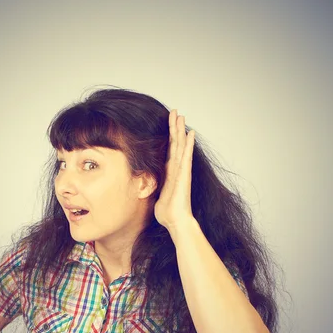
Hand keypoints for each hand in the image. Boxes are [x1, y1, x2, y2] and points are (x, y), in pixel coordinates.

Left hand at [154, 109, 195, 231]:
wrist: (176, 221)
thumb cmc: (167, 212)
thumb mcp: (156, 196)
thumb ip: (153, 188)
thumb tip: (142, 187)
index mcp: (170, 172)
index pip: (170, 149)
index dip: (169, 136)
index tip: (168, 123)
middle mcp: (177, 169)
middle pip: (176, 143)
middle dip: (174, 127)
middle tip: (174, 111)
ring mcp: (182, 171)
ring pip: (181, 146)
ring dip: (180, 130)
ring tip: (180, 115)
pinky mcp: (184, 175)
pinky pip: (186, 156)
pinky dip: (188, 144)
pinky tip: (189, 133)